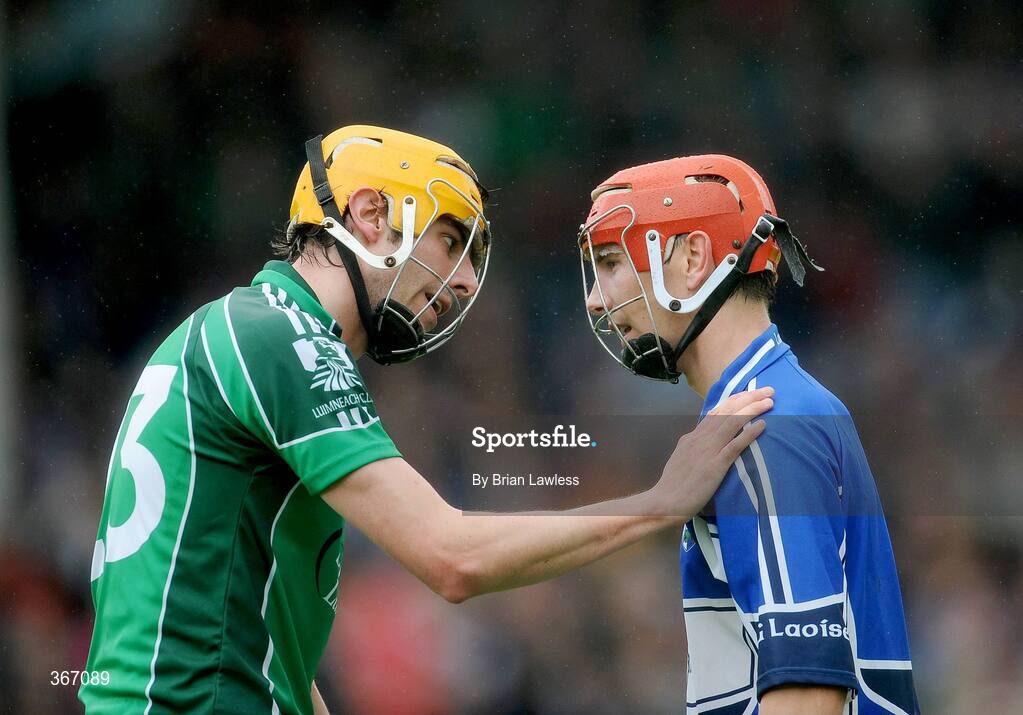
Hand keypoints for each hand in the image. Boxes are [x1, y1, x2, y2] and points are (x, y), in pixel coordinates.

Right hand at [652, 387, 772, 516]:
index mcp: (693, 436)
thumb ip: (694, 445)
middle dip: (749, 397)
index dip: (736, 399)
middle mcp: (701, 437)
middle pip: (728, 410)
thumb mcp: (682, 457)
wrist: (665, 501)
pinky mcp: (715, 465)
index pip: (717, 411)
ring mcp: (708, 450)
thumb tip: (702, 436)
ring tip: (769, 400)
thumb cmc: (674, 484)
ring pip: (732, 422)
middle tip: (768, 389)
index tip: (750, 392)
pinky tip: (762, 424)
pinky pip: (735, 445)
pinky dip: (749, 433)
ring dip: (753, 408)